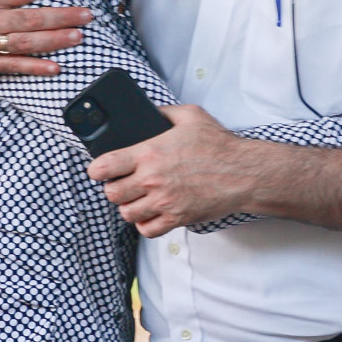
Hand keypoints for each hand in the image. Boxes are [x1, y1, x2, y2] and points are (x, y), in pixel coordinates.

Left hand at [90, 105, 251, 236]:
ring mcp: (164, 202)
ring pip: (127, 214)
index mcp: (149, 153)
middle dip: (113, 189)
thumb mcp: (190, 116)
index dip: (97, 170)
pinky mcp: (177, 218)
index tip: (100, 170)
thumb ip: (163, 112)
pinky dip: (145, 224)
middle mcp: (152, 180)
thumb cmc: (219, 145)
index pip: (104, 167)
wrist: (244, 172)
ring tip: (137, 199)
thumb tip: (147, 112)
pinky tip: (151, 213)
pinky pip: (148, 230)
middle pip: (112, 194)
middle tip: (122, 184)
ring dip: (129, 207)